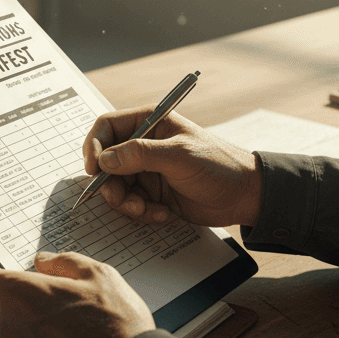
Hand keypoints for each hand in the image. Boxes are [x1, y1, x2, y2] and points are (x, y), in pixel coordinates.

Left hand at [0, 251, 154, 337]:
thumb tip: (41, 262)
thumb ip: (63, 262)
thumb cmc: (116, 324)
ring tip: (64, 330)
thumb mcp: (99, 275)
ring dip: (24, 327)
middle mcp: (7, 325)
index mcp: (19, 293)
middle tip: (48, 302)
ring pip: (7, 333)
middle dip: (11, 300)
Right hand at [82, 108, 261, 227]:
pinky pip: (131, 203)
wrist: (244, 197)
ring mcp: (146, 170)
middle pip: (106, 162)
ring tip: (147, 209)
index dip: (94, 146)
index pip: (107, 127)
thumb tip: (105, 159)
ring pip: (116, 186)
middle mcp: (143, 145)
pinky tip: (164, 213)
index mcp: (149, 123)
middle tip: (123, 200)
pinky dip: (142, 212)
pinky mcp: (152, 193)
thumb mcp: (179, 156)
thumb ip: (140, 154)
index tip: (94, 169)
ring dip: (127, 202)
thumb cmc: (218, 166)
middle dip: (111, 184)